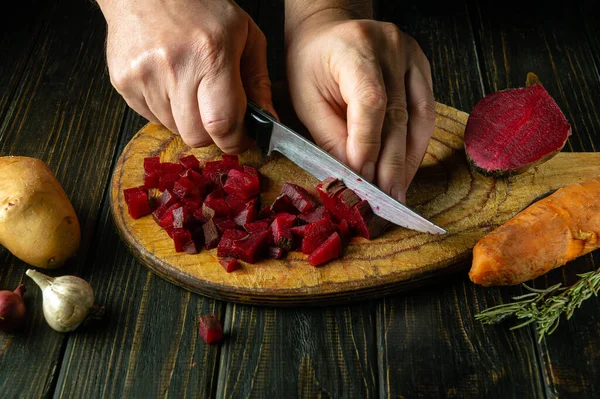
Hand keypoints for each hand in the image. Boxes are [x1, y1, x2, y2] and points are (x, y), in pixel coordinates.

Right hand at [99, 0, 275, 152]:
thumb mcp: (244, 34)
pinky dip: (166, 111)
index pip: (222, 123)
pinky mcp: (124, 83)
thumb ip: (258, 81)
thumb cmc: (199, 6)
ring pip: (174, 129)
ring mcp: (144, 77)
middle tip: (218, 116)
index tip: (242, 139)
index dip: (235, 140)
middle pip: (196, 136)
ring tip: (191, 88)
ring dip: (188, 120)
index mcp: (210, 54)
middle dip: (212, 134)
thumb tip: (268, 120)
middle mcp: (175, 68)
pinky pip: (151, 118)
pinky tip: (170, 83)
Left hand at [285, 12, 434, 201]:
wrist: (328, 30)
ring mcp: (411, 56)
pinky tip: (407, 167)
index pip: (371, 103)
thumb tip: (353, 175)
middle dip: (392, 164)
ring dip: (410, 160)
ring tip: (399, 191)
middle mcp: (390, 48)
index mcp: (355, 49)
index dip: (368, 145)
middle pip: (398, 115)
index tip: (363, 179)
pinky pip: (426, 111)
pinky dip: (418, 144)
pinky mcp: (421, 66)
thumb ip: (330, 136)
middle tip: (387, 199)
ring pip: (419, 117)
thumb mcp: (306, 99)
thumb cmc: (311, 64)